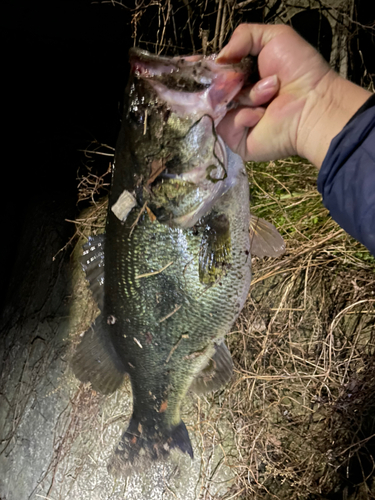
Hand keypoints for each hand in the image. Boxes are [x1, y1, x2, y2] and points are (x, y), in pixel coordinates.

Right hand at [217, 24, 370, 166]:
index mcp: (244, 77)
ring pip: (220, 106)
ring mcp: (237, 121)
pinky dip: (243, 117)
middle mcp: (238, 99)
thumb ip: (244, 36)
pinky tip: (262, 115)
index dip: (212, 68)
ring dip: (246, 95)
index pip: (215, 72)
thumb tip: (219, 59)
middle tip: (246, 77)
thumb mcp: (274, 37)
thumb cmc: (299, 70)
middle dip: (230, 79)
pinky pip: (226, 126)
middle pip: (212, 89)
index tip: (207, 62)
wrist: (313, 104)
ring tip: (270, 93)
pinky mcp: (237, 141)